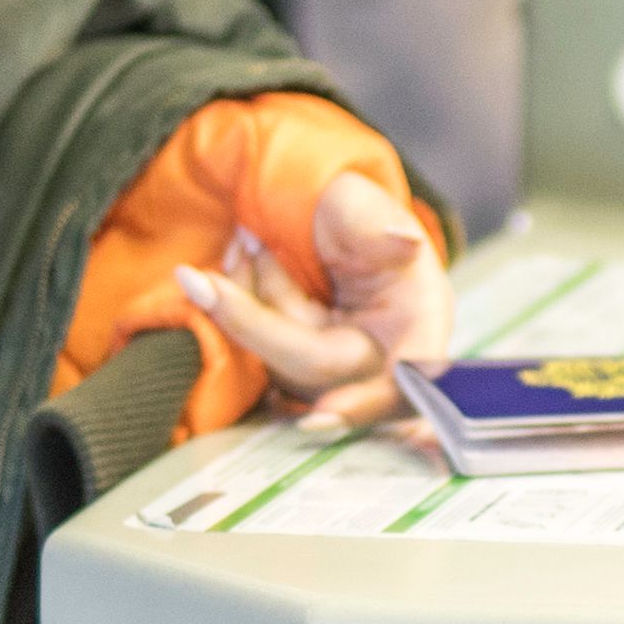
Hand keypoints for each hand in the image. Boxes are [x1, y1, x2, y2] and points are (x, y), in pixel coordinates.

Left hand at [176, 169, 452, 429]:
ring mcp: (345, 367)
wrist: (326, 217)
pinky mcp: (307, 367)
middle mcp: (388, 353)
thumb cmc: (357, 211)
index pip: (410, 372)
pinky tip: (237, 267)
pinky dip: (242, 312)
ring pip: (283, 362)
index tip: (319, 419)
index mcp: (424, 314)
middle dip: (255, 324)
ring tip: (244, 243)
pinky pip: (264, 355)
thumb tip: (400, 241)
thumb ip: (375, 222)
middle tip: (199, 281)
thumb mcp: (365, 204)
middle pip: (320, 371)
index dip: (371, 402)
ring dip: (247, 304)